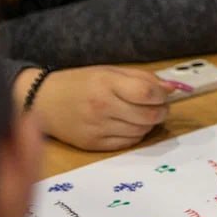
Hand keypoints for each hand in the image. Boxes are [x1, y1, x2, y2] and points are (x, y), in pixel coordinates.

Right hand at [19, 66, 174, 150]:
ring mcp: (96, 128)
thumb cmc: (81, 82)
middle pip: (148, 115)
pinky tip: (129, 125)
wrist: (43, 100)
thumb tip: (173, 88)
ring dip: (149, 124)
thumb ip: (143, 78)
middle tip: (159, 107)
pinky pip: (127, 143)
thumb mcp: (110, 71)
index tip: (164, 94)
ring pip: (141, 131)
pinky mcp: (92, 145)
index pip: (147, 93)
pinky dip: (136, 135)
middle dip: (161, 111)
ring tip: (143, 114)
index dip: (162, 95)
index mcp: (107, 84)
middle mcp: (102, 107)